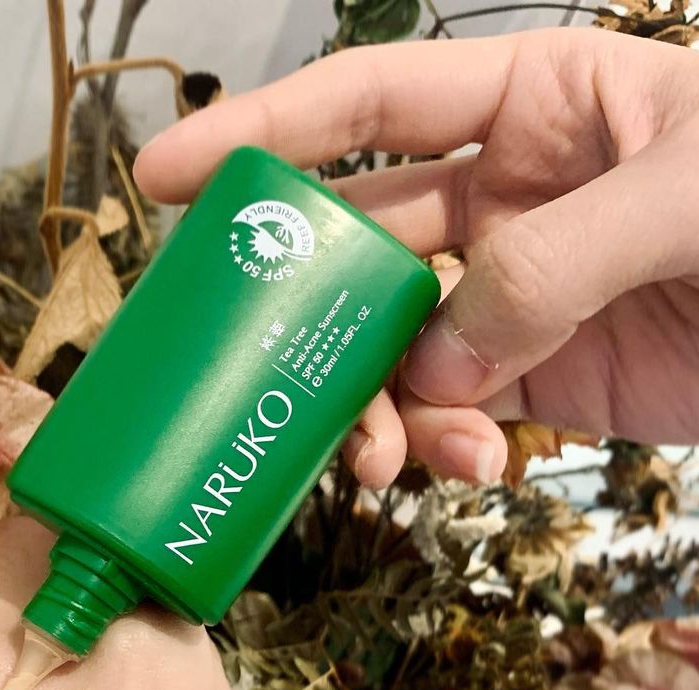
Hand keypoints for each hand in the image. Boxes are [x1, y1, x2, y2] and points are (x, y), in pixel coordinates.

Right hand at [134, 29, 698, 487]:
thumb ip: (557, 259)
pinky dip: (439, 442)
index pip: (368, 109)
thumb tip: (441, 359)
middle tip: (252, 371)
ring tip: (384, 461)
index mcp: (533, 104)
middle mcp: (503, 196)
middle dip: (301, 313)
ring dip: (370, 407)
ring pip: (389, 347)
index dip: (261, 136)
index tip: (167, 174)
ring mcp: (510, 294)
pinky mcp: (532, 377)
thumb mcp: (694, 197)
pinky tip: (471, 462)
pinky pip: (448, 409)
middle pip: (356, 250)